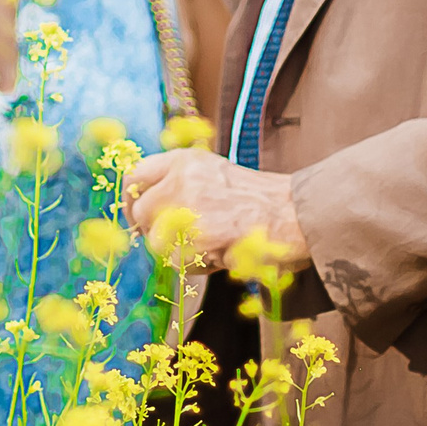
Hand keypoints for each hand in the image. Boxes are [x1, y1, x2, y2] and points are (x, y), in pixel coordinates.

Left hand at [123, 148, 308, 274]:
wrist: (296, 214)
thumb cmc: (256, 200)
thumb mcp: (212, 174)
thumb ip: (177, 184)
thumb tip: (140, 210)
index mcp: (184, 159)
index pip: (135, 176)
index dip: (130, 201)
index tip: (137, 219)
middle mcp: (182, 177)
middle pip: (140, 212)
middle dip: (152, 233)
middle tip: (175, 243)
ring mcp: (190, 206)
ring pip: (156, 242)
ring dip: (177, 252)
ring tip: (209, 247)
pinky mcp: (202, 235)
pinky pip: (179, 261)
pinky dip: (197, 266)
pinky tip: (221, 255)